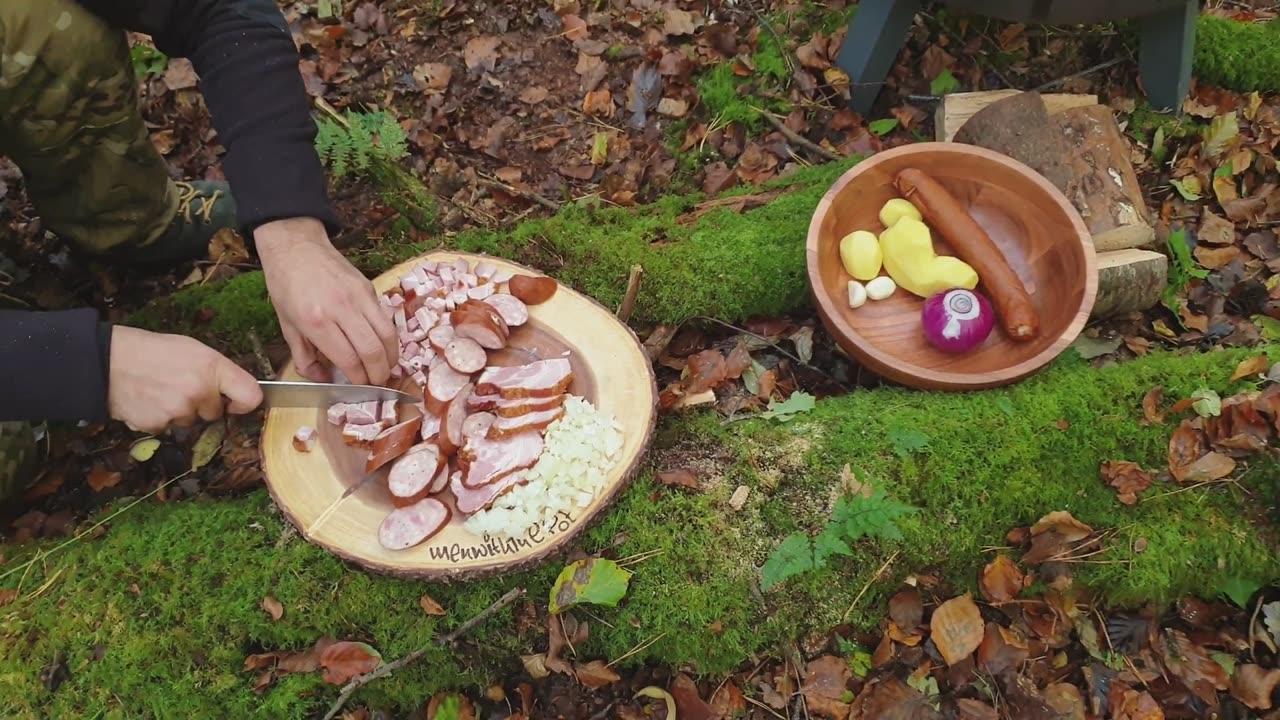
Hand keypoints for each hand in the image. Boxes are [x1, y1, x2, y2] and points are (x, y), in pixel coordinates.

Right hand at [108, 326, 262, 433]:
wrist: (108, 361)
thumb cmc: (153, 351)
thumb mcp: (193, 349)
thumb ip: (217, 371)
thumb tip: (235, 392)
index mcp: (213, 368)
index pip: (251, 396)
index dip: (246, 403)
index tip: (236, 403)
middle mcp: (200, 392)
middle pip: (215, 412)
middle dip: (203, 404)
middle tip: (181, 385)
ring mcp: (179, 411)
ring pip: (190, 420)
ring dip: (180, 411)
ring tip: (160, 389)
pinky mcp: (159, 425)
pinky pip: (168, 427)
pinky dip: (160, 417)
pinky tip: (148, 400)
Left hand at [255, 218, 396, 384]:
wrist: (295, 246)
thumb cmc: (285, 286)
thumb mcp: (286, 325)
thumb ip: (304, 357)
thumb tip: (323, 380)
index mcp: (316, 321)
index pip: (349, 359)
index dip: (359, 379)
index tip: (360, 387)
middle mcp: (341, 309)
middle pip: (373, 351)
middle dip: (379, 374)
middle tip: (377, 384)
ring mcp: (359, 296)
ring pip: (388, 335)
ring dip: (391, 357)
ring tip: (386, 368)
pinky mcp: (370, 288)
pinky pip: (386, 319)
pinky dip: (389, 338)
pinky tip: (384, 347)